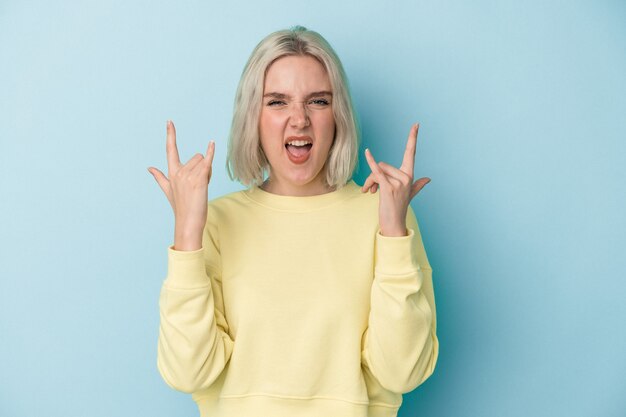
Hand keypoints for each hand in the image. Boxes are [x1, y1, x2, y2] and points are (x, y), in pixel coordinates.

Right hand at [147, 120, 214, 249]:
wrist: (188, 222)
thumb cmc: (181, 208)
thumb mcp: (168, 191)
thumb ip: (159, 177)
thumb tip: (149, 167)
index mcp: (172, 173)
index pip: (170, 150)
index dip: (170, 135)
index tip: (169, 121)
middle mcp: (178, 172)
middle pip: (197, 157)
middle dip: (202, 168)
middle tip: (199, 185)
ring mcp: (188, 176)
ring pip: (204, 162)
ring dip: (208, 173)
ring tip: (202, 188)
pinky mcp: (199, 180)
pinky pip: (207, 162)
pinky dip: (210, 153)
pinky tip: (212, 144)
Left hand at [361, 123, 429, 236]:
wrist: (393, 224)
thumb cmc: (398, 209)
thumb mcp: (409, 195)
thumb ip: (418, 185)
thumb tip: (428, 179)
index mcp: (409, 175)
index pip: (411, 153)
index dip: (413, 138)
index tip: (416, 124)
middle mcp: (406, 177)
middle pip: (382, 165)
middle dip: (373, 176)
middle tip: (371, 190)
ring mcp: (398, 183)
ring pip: (377, 171)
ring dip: (369, 181)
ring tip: (371, 192)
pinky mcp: (389, 188)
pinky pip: (377, 171)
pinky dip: (370, 162)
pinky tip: (367, 152)